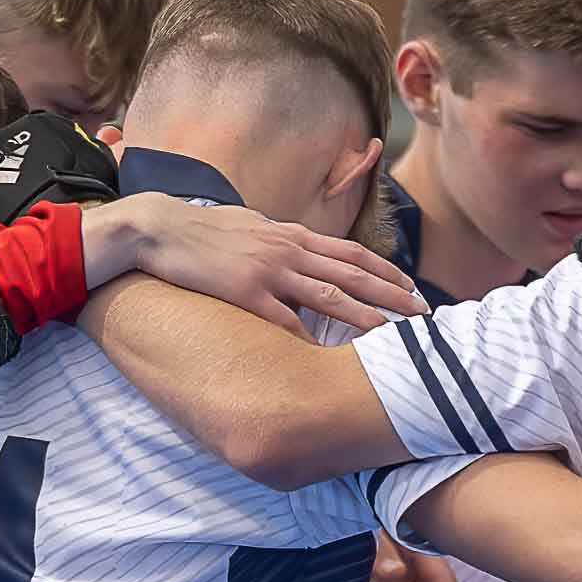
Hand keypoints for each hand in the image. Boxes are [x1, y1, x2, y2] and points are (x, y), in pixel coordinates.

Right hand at [116, 196, 418, 333]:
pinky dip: (307, 337)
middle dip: (392, 294)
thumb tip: (304, 253)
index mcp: (292, 236)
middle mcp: (287, 251)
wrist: (159, 228)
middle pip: (352, 274)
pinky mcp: (243, 292)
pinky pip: (282, 320)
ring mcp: (267, 271)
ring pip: (327, 296)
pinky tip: (327, 355)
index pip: (352, 254)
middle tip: (422, 314)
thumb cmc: (205, 230)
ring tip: (392, 334)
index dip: (386, 271)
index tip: (412, 288)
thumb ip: (282, 241)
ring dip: (363, 315)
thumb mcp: (252, 227)